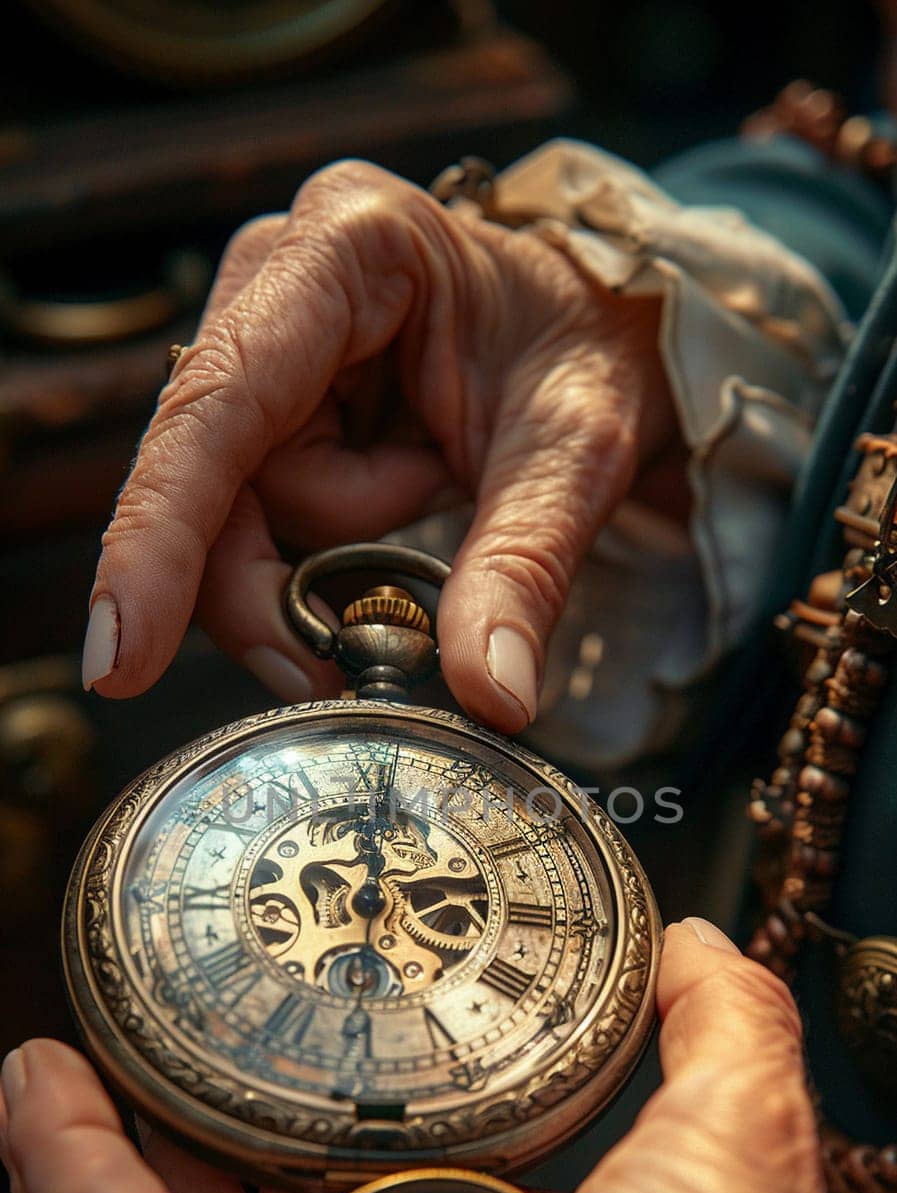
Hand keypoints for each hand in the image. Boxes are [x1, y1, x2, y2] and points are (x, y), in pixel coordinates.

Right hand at [80, 161, 675, 730]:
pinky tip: (401, 498)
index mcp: (353, 246)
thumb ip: (524, 570)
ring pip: (236, 509)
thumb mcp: (578, 455)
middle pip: (211, 477)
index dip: (161, 537)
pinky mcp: (274, 395)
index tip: (122, 655)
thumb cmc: (593, 353)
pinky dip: (323, 546)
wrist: (607, 325)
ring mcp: (268, 337)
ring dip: (328, 551)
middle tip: (343, 655)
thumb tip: (489, 696)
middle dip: (276, 579)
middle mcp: (282, 277)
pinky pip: (261, 511)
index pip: (220, 403)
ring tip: (431, 491)